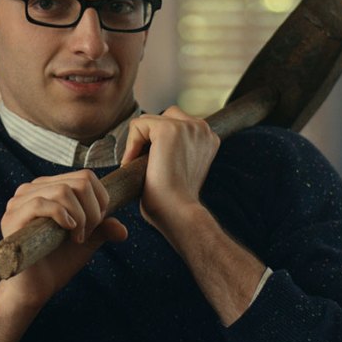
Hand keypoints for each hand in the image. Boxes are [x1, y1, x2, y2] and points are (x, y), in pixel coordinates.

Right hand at [0, 170, 127, 307]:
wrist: (36, 288)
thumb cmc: (58, 262)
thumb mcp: (87, 240)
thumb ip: (103, 228)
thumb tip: (123, 230)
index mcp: (48, 188)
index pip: (84, 176)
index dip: (100, 200)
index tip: (96, 225)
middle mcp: (32, 189)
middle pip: (79, 182)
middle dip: (92, 211)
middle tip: (87, 234)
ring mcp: (19, 201)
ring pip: (63, 191)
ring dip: (80, 217)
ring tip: (78, 238)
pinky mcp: (12, 217)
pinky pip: (41, 203)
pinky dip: (62, 217)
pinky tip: (68, 232)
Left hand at [121, 106, 264, 324]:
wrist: (182, 221)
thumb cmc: (177, 212)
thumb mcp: (177, 181)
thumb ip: (170, 164)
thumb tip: (157, 175)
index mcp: (209, 139)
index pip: (177, 124)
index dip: (160, 143)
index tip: (154, 167)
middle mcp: (202, 128)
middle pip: (160, 120)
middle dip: (147, 143)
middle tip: (146, 174)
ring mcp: (188, 126)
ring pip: (147, 124)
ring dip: (139, 148)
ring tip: (145, 176)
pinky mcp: (170, 130)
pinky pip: (138, 128)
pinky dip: (132, 149)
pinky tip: (141, 172)